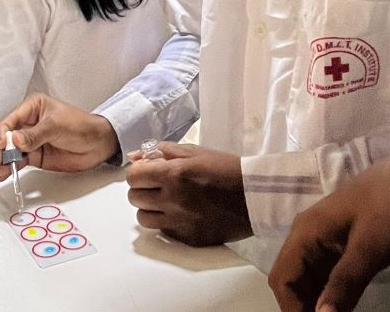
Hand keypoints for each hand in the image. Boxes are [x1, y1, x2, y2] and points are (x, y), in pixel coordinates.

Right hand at [0, 94, 120, 180]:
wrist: (98, 144)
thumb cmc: (81, 126)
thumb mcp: (56, 126)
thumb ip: (34, 135)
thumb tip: (14, 140)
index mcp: (32, 107)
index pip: (10, 120)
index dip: (3, 132)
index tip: (3, 144)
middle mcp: (28, 123)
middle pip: (5, 136)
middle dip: (1, 147)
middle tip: (5, 158)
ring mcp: (30, 141)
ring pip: (9, 150)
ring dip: (4, 160)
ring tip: (4, 169)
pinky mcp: (35, 156)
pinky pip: (19, 161)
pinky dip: (12, 167)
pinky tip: (7, 172)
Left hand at [126, 142, 251, 246]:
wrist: (256, 197)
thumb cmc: (226, 169)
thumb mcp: (194, 152)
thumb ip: (161, 152)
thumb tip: (135, 156)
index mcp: (173, 175)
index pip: (133, 177)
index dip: (137, 173)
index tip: (146, 172)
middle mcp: (172, 200)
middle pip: (134, 198)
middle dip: (142, 189)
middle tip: (156, 186)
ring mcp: (179, 222)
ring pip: (143, 219)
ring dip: (149, 208)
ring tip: (165, 202)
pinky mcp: (188, 238)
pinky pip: (163, 231)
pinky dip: (166, 222)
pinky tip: (180, 213)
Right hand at [268, 150, 389, 311]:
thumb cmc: (385, 208)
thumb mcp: (368, 249)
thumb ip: (344, 284)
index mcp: (304, 234)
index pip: (281, 277)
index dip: (291, 308)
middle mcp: (304, 237)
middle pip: (290, 280)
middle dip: (301, 306)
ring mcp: (319, 240)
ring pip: (306, 279)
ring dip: (314, 302)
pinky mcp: (335, 244)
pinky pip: (322, 273)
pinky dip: (327, 293)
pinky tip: (339, 307)